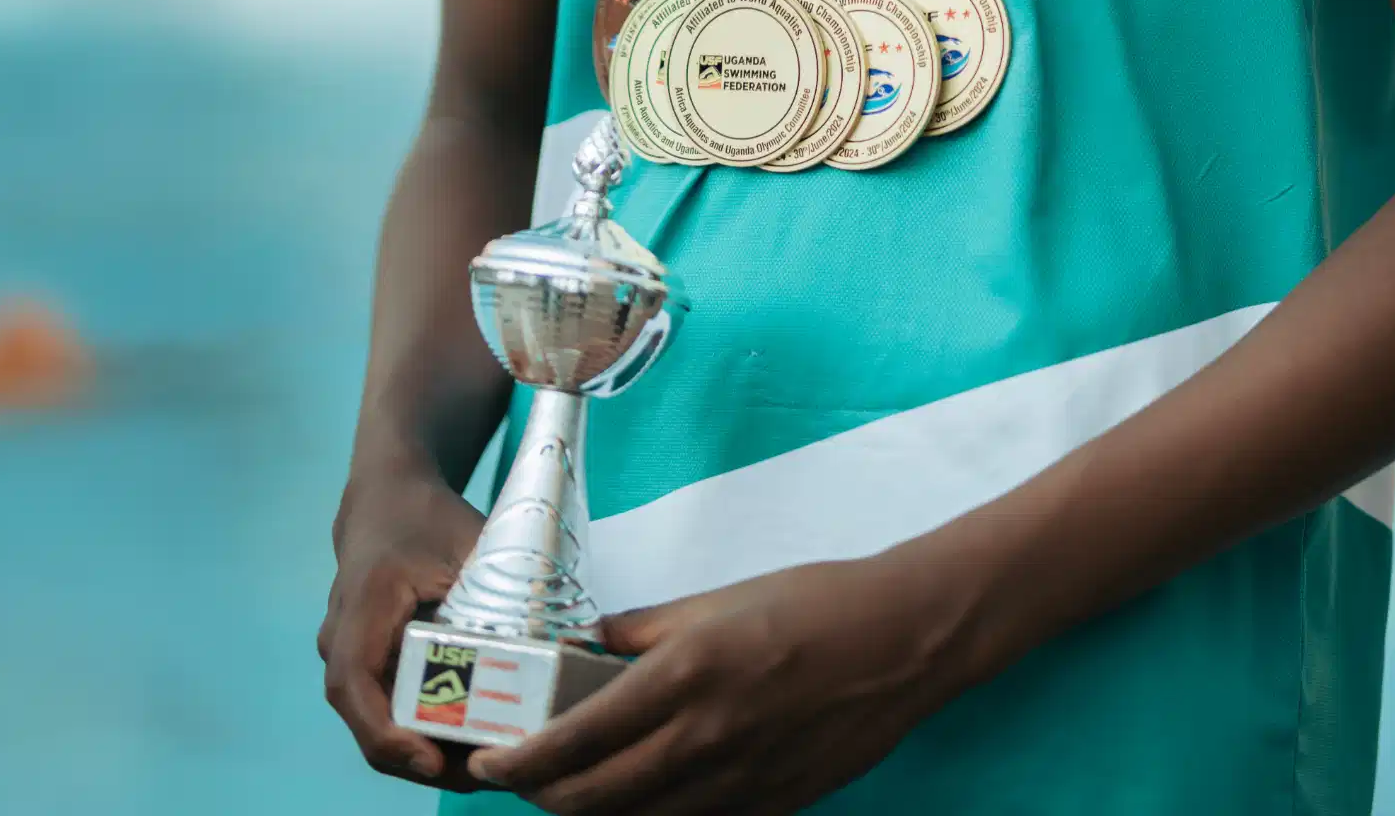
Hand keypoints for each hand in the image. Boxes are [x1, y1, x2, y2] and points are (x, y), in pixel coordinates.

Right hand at [321, 467, 487, 790]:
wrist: (384, 498)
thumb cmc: (428, 517)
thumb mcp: (471, 543)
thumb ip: (509, 591)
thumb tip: (572, 645)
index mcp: (365, 604)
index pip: (354, 684)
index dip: (388, 732)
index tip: (434, 759)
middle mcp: (341, 638)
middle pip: (368, 721)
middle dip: (423, 759)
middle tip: (487, 773)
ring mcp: (346, 656)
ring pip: (375, 725)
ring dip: (425, 753)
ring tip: (488, 765)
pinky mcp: (363, 666)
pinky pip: (385, 712)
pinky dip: (423, 734)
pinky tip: (471, 742)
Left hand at [467, 552, 977, 813]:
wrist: (904, 640)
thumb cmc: (813, 604)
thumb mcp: (716, 600)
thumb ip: (643, 630)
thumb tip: (591, 645)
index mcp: (684, 675)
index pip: (577, 739)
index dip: (521, 762)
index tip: (490, 762)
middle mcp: (704, 737)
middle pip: (594, 798)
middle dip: (541, 798)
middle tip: (518, 782)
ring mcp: (739, 782)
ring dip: (590, 815)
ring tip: (568, 794)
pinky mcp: (771, 807)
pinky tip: (639, 801)